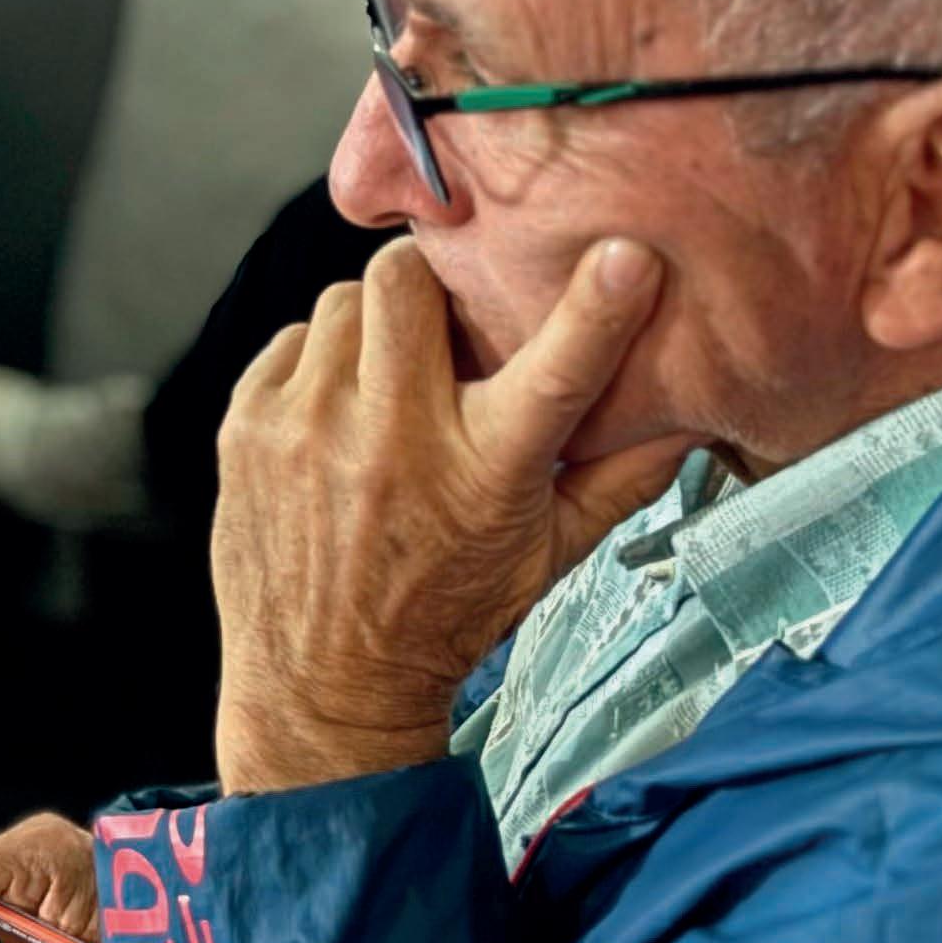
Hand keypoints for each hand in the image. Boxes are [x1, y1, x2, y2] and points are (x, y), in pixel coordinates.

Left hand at [211, 236, 690, 792]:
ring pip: (344, 300)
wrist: (323, 685)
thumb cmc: (446, 615)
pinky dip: (320, 364)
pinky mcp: (247, 427)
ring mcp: (309, 429)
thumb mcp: (550, 556)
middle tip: (446, 319)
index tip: (625, 257)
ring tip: (390, 378)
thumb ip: (622, 477)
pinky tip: (339, 416)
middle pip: (410, 281)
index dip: (598, 307)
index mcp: (485, 472)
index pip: (554, 374)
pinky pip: (292, 341)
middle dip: (434, 283)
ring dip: (374, 326)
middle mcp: (393, 441)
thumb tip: (694, 408)